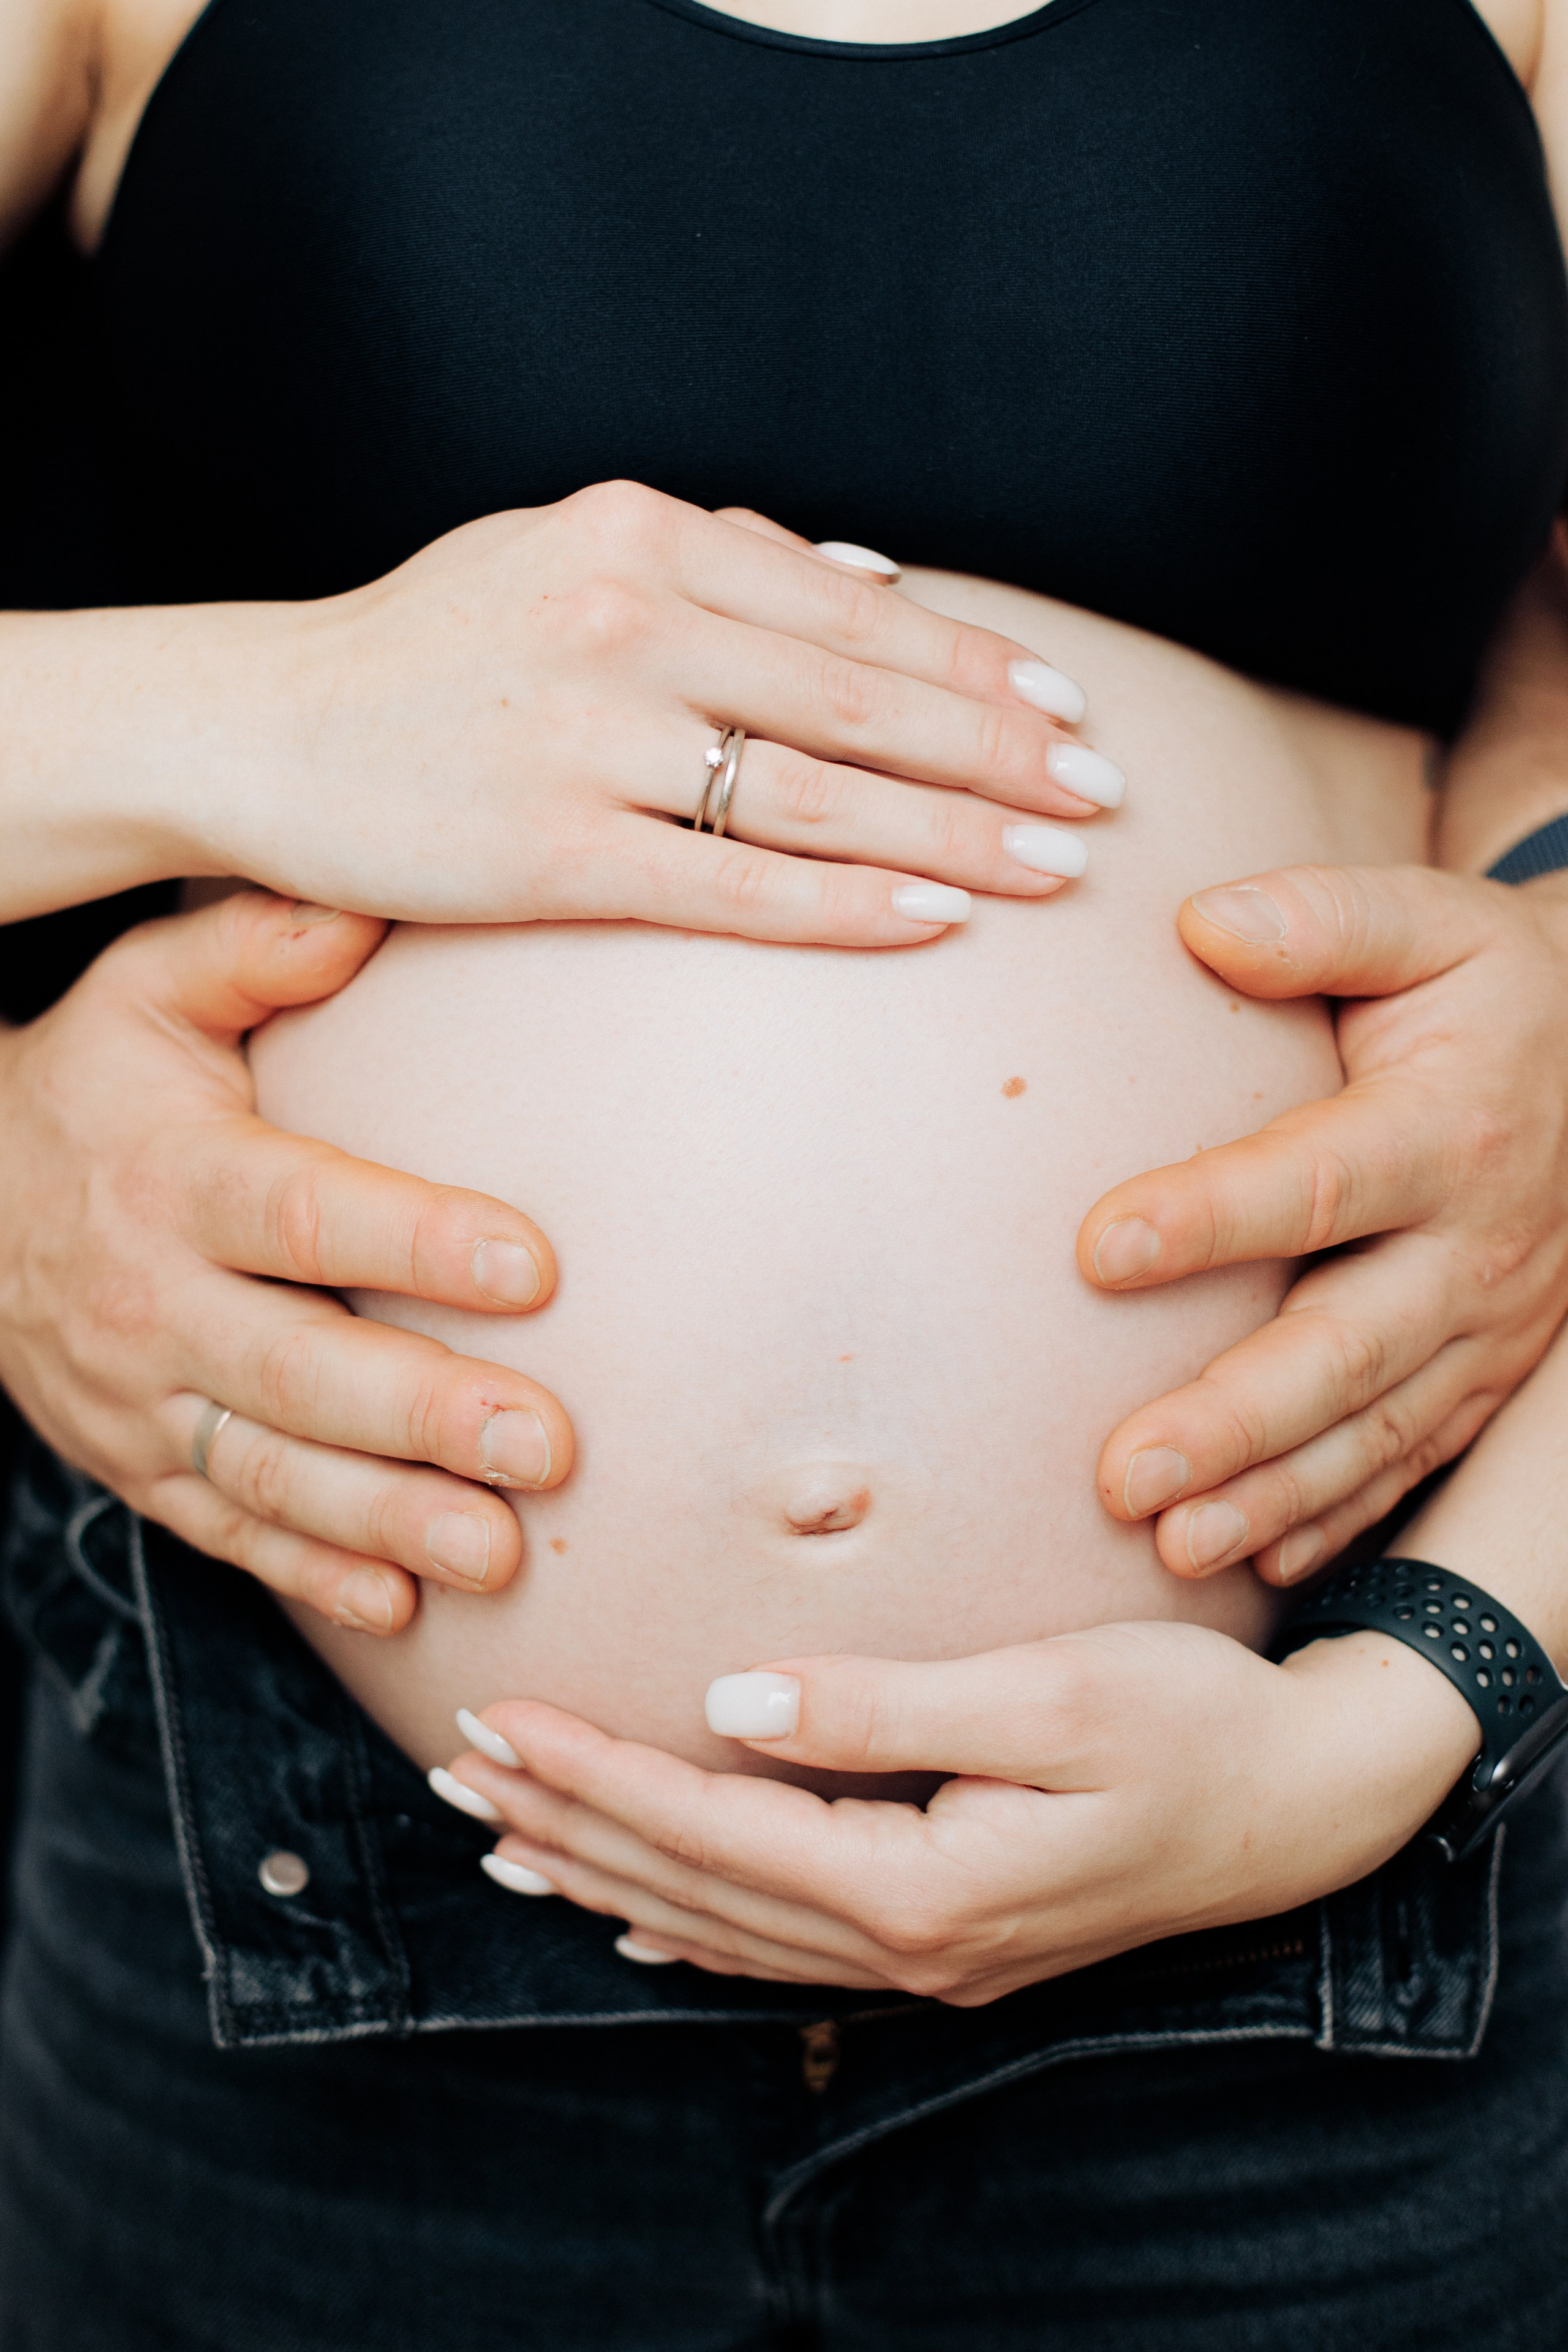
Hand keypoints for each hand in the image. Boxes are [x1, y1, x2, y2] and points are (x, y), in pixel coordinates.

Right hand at [0, 891, 573, 1629]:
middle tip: (547, 1447)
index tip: (537, 1266)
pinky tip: (402, 1608)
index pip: (304, 1212)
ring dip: (385, 1520)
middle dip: (423, 1416)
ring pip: (267, 1475)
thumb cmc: (102, 1084)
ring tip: (498, 1552)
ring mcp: (140, 1401)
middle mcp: (152, 1302)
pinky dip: (311, 1577)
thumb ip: (255, 947)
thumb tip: (369, 911)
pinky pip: (225, 1536)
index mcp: (175, 1178)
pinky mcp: (140, 1468)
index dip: (417, 1240)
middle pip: (295, 1370)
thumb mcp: (147, 990)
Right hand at [181, 483, 1115, 943]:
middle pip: (861, 697)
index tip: (1068, 707)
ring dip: (955, 833)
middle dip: (1001, 752)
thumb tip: (870, 573)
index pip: (854, 606)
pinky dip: (847, 901)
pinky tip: (936, 920)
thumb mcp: (560, 553)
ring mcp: (588, 737)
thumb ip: (713, 557)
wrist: (265, 726)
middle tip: (1101, 798)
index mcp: (641, 533)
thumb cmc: (430, 651)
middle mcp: (626, 620)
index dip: (976, 662)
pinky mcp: (550, 850)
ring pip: (819, 793)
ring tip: (1056, 867)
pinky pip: (734, 886)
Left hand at [434, 1626, 1477, 2002]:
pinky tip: (635, 1916)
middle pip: (694, 1889)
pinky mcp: (953, 1939)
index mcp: (923, 1884)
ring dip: (607, 1875)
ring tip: (503, 1838)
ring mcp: (931, 1958)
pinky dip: (691, 1926)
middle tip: (454, 1771)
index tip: (496, 1719)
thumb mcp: (1052, 1693)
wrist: (1306, 1802)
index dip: (594, 1774)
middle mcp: (911, 1945)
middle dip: (566, 1825)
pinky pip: (783, 1947)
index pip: (711, 1830)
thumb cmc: (1192, 1724)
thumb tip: (729, 1705)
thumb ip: (884, 1710)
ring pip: (724, 1924)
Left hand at [1075, 864, 1567, 1583]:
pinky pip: (1409, 1460)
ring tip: (1170, 1543)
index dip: (1210, 1215)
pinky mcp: (1483, 1375)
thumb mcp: (1428, 922)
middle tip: (1121, 1473)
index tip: (1097, 1248)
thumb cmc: (1481, 986)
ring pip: (1375, 1429)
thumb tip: (1202, 924)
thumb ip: (1323, 918)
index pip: (1316, 1180)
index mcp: (1449, 1128)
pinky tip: (1255, 1559)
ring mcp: (1488, 1328)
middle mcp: (1475, 1246)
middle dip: (1234, 1419)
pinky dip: (1336, 1518)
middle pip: (1346, 1345)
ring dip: (1272, 1494)